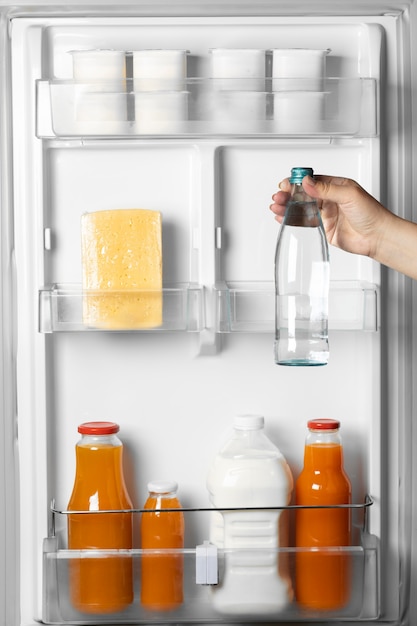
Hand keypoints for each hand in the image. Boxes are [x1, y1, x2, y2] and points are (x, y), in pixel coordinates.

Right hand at [270, 175, 391, 258]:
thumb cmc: (371, 214)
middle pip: (303, 194)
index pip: (312, 180)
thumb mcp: (348, 195)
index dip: (297, 181)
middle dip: (288, 195)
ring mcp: (326, 214)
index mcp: (336, 186)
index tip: (286, 184)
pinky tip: (283, 218)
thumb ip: (326, 189)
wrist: (377, 237)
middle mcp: (329, 199)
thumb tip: (307, 182)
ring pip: (301, 208)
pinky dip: (293, 219)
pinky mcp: (324, 228)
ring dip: (287, 207)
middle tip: (278, 197)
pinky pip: (305, 222)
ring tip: (276, 207)